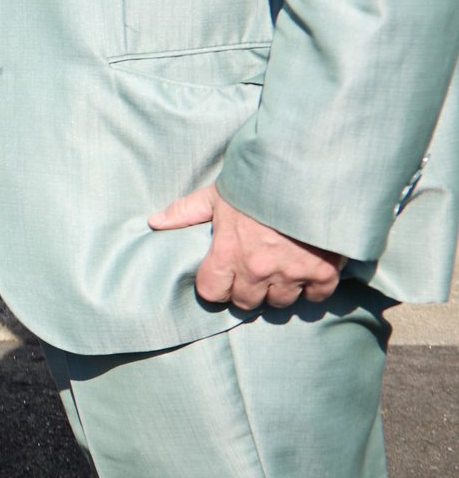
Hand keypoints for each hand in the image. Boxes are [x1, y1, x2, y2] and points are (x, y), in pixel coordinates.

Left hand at [149, 184, 345, 310]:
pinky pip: (315, 298)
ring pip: (280, 303)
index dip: (216, 287)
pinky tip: (308, 273)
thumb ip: (186, 211)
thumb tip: (155, 222)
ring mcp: (291, 273)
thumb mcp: (217, 194)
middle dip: (247, 291)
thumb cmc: (258, 183)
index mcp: (228, 252)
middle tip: (252, 275)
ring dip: (278, 292)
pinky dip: (313, 289)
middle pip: (246, 302)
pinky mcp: (323, 272)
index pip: (212, 292)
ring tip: (279, 273)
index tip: (222, 278)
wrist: (308, 173)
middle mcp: (257, 269)